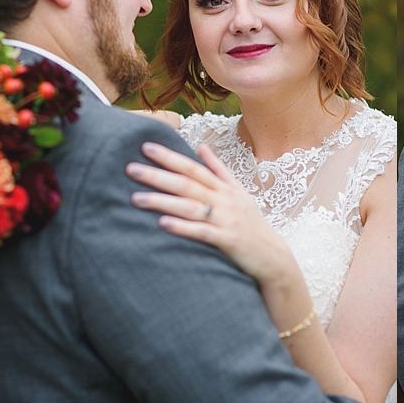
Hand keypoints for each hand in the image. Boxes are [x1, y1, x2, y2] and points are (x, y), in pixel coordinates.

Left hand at [126, 141, 301, 293]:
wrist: (273, 256)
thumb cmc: (251, 224)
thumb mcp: (238, 193)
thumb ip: (218, 170)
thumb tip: (201, 146)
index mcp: (225, 188)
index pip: (194, 168)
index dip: (170, 157)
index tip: (146, 147)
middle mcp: (225, 201)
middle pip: (188, 184)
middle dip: (158, 176)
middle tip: (130, 168)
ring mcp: (226, 220)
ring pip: (191, 207)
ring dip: (162, 202)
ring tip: (136, 198)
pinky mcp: (228, 241)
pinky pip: (202, 232)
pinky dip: (183, 227)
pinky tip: (163, 224)